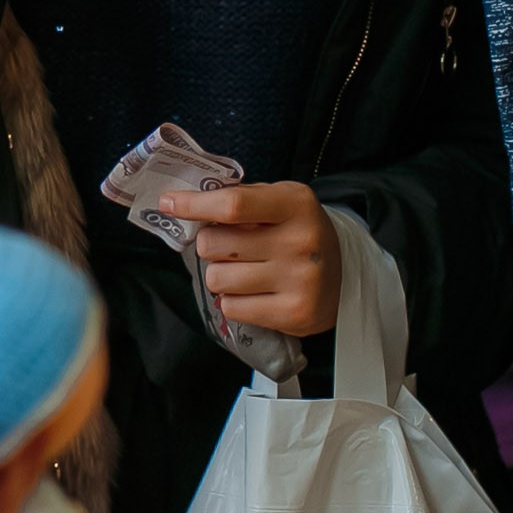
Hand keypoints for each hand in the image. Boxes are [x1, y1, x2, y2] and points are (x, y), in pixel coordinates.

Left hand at [162, 182, 338, 334]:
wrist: (344, 274)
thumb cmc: (296, 231)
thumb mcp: (278, 200)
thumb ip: (238, 197)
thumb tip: (180, 202)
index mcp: (294, 203)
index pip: (232, 204)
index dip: (193, 205)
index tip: (168, 203)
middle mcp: (300, 241)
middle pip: (213, 245)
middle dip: (210, 245)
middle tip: (229, 247)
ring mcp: (299, 280)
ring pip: (217, 279)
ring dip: (221, 275)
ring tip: (245, 270)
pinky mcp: (294, 314)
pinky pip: (232, 308)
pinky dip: (234, 300)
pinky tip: (256, 292)